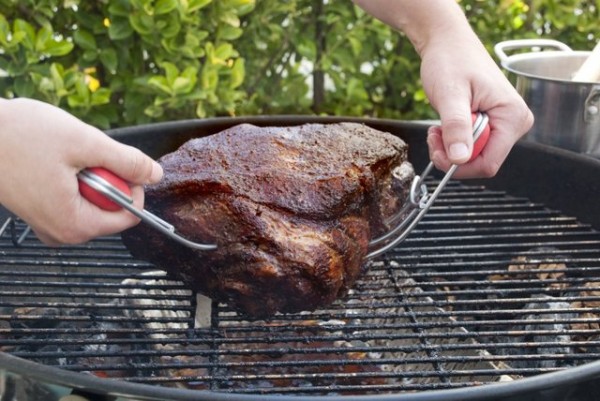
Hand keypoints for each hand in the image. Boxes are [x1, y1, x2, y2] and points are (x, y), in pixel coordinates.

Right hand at [0, 98, 162, 244]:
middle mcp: (63, 233)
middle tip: (78, 157)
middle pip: (112, 208)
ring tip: (59, 159)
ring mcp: (50, 224)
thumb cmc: (19, 135)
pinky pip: (74, 197)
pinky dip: (72, 177)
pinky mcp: (41, 212)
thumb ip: (126, 161)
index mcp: (76, 225)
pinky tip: (50, 163)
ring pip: (93, 200)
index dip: (130, 184)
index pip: (130, 214)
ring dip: (87, 175)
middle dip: (106, 178)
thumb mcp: (85, 143)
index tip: (109, 161)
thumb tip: (155, 174)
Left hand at [421, 32, 533, 177]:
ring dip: (450, 147)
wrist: (447, 44)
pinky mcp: (491, 124)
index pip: (489, 164)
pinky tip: (443, 125)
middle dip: (452, 155)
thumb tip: (459, 158)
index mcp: (513, 117)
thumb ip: (456, 127)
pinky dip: (452, 141)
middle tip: (434, 135)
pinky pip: (471, 146)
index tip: (438, 151)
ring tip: (437, 127)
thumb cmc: (451, 60)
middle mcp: (514, 123)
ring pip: (473, 156)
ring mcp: (503, 124)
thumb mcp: (450, 95)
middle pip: (481, 162)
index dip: (460, 165)